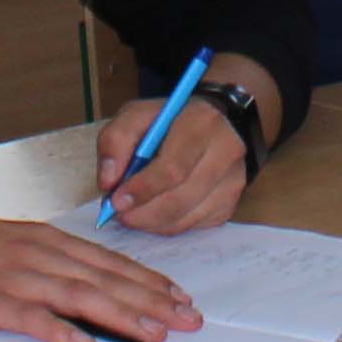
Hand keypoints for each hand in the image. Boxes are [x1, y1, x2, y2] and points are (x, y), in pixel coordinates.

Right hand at [0, 197, 203, 341]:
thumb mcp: (3, 248)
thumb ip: (41, 266)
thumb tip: (79, 289)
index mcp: (42, 242)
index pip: (107, 262)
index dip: (147, 280)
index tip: (179, 296)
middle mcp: (36, 255)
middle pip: (105, 280)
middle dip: (152, 300)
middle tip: (189, 319)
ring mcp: (12, 278)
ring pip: (80, 297)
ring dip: (123, 315)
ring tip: (157, 332)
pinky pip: (29, 317)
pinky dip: (58, 330)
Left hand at [95, 92, 254, 233]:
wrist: (214, 123)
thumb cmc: (171, 121)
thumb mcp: (136, 115)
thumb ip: (115, 140)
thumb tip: (108, 182)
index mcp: (202, 123)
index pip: (173, 168)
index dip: (142, 189)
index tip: (115, 201)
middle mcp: (226, 153)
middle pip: (180, 199)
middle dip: (142, 212)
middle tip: (119, 213)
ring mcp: (233, 182)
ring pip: (186, 218)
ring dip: (151, 222)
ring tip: (132, 212)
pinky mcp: (230, 204)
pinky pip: (193, 227)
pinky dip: (167, 225)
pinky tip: (155, 210)